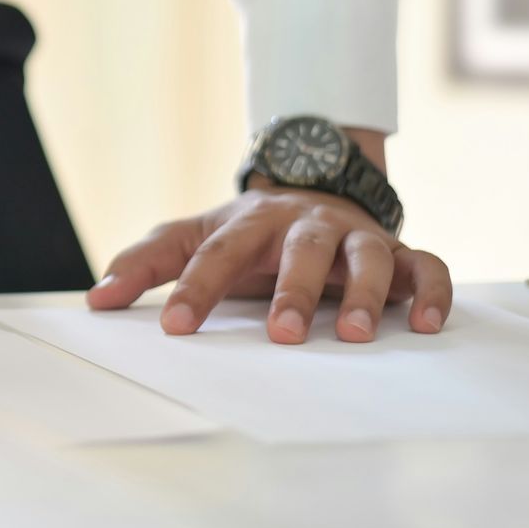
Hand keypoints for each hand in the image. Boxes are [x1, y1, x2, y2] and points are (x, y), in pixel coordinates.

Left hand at [85, 130, 450, 343]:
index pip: (218, 254)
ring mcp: (355, 238)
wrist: (315, 191)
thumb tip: (96, 300)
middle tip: (282, 336)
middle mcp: (306, 226)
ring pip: (368, 257)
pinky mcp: (400, 254)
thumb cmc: (248, 233)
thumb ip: (146, 263)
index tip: (176, 327)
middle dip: (293, 291)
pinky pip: (426, 268)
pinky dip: (432, 293)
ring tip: (356, 336)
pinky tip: (427, 325)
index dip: (197, 289)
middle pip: (300, 251)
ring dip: (365, 294)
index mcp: (250, 223)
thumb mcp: (194, 237)